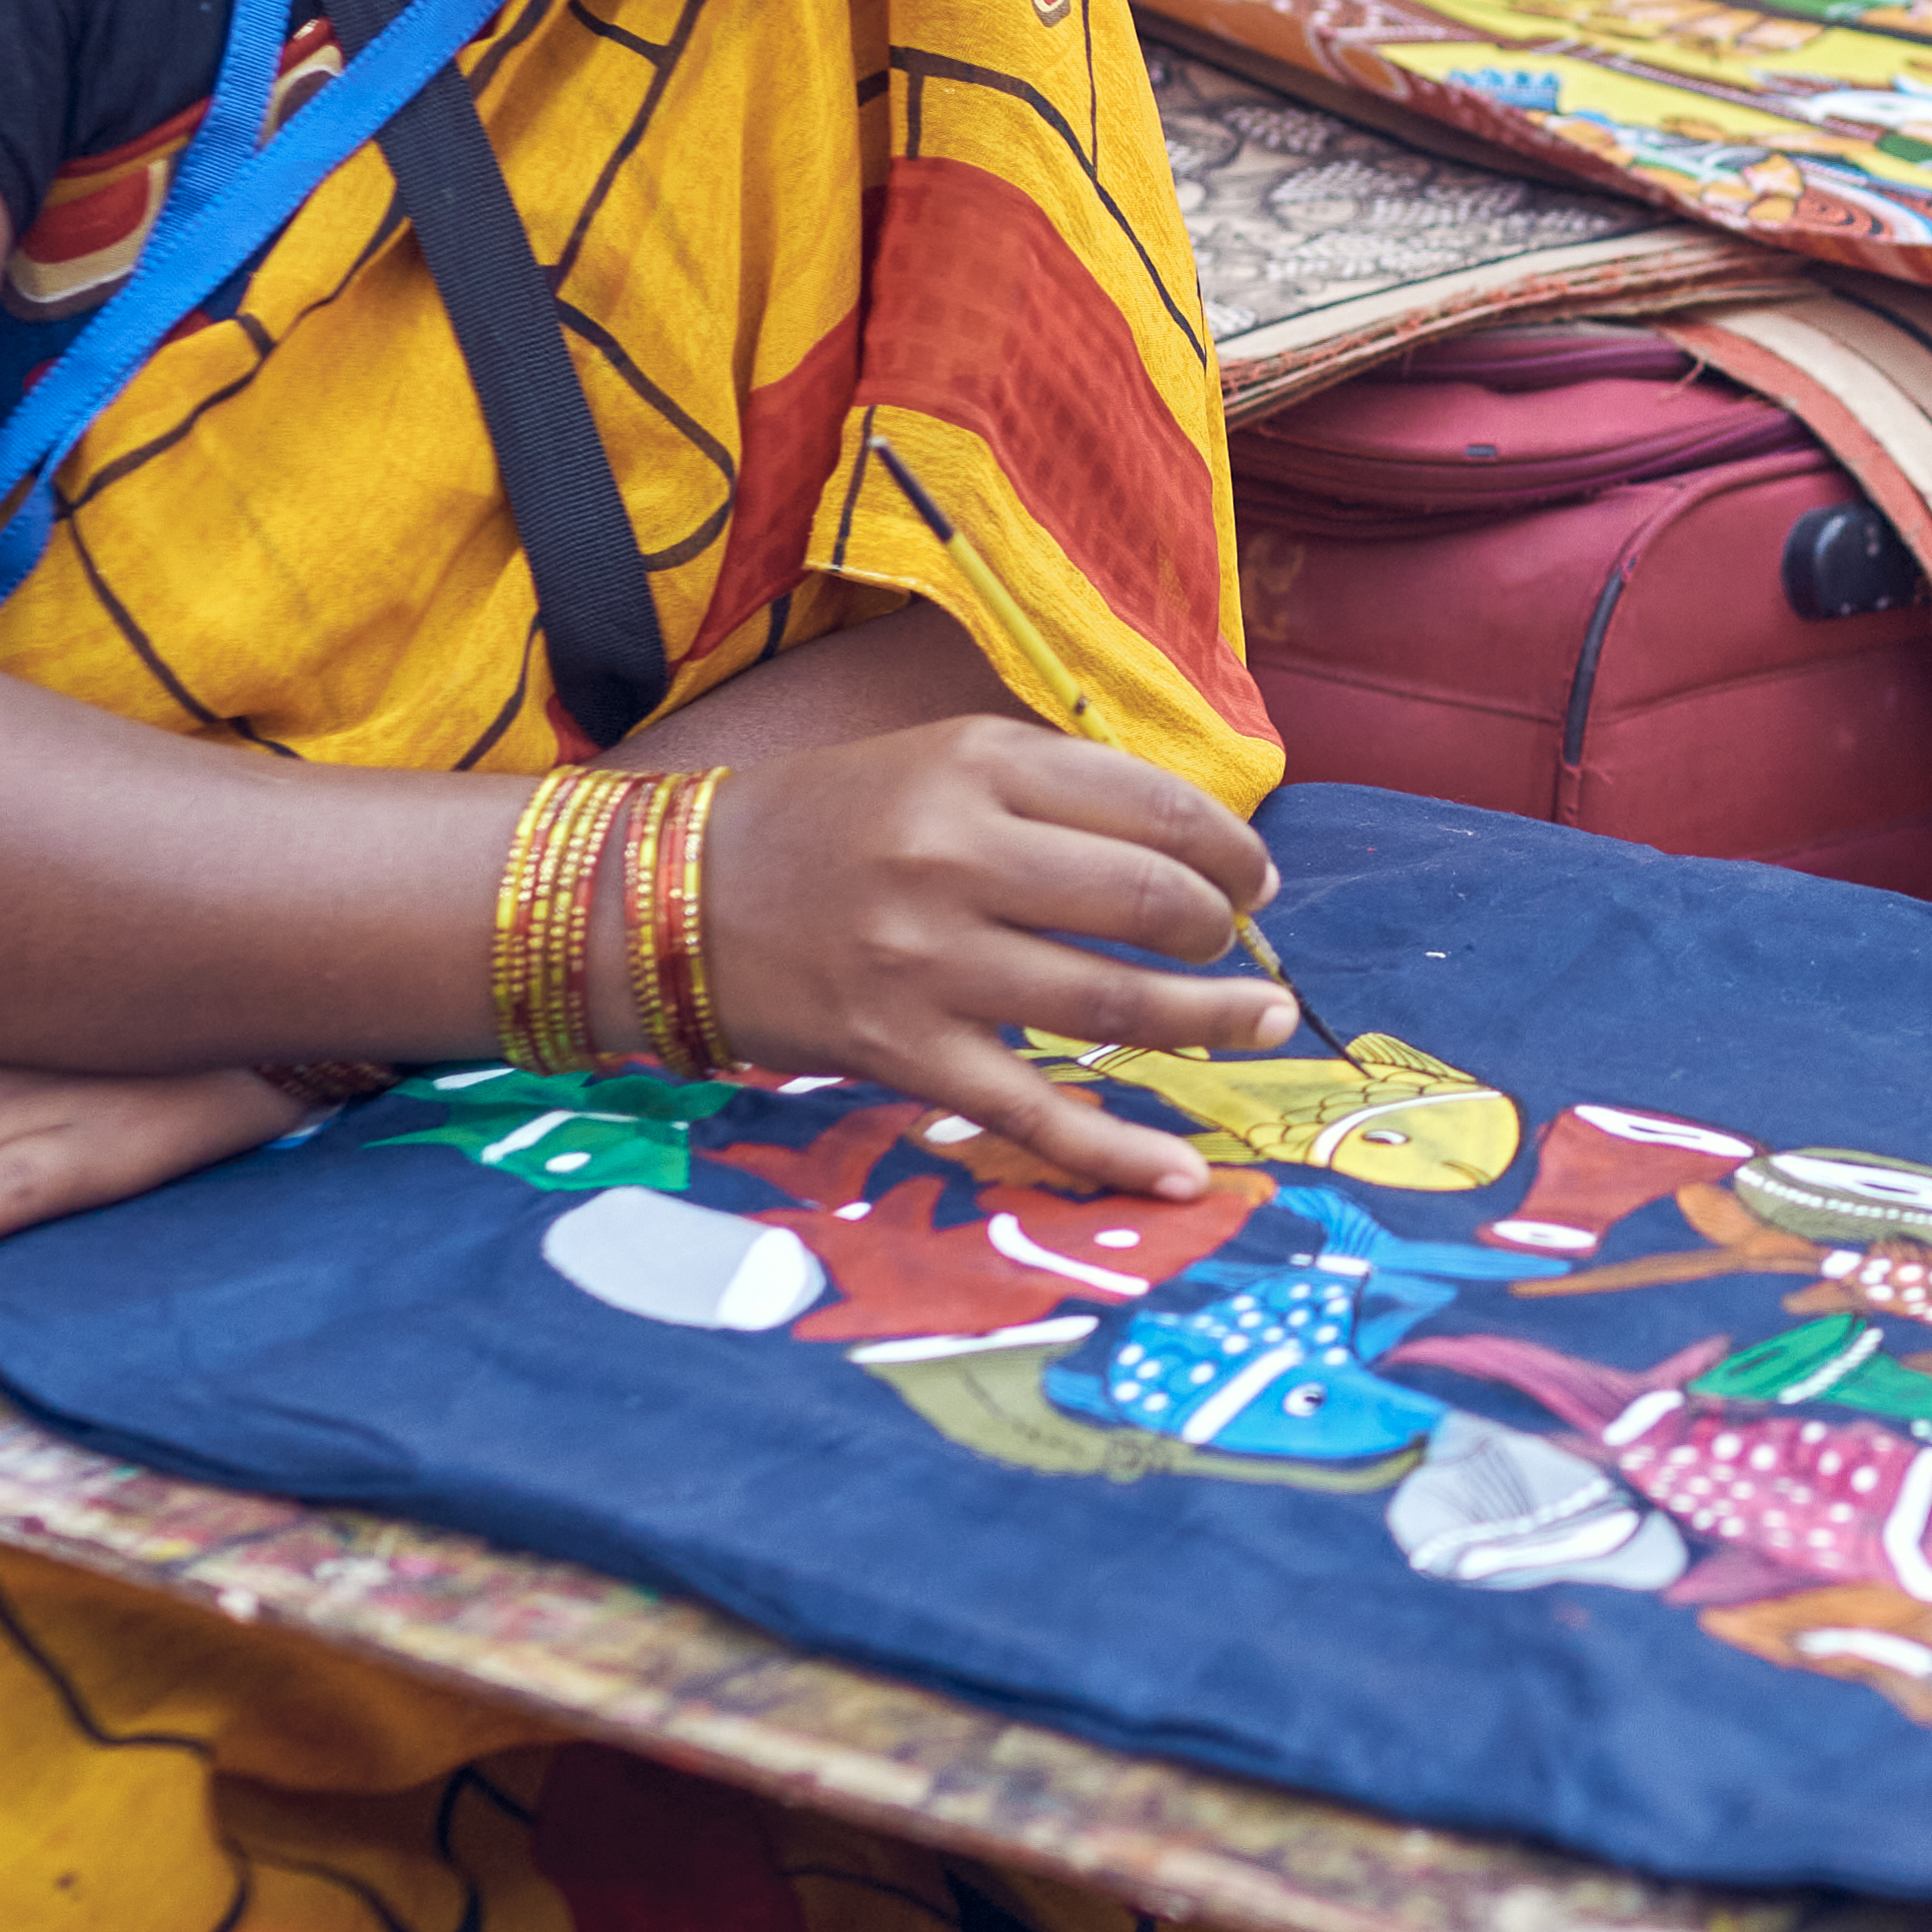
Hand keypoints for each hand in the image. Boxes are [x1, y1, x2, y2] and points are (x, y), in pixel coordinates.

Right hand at [705, 716, 1290, 1194]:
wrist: (666, 899)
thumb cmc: (822, 825)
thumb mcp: (935, 759)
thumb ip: (1052, 791)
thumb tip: (1195, 848)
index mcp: (973, 763)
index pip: (1152, 805)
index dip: (1228, 849)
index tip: (1252, 880)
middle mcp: (954, 857)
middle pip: (1146, 902)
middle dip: (1222, 934)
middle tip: (1240, 950)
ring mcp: (928, 964)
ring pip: (1113, 1006)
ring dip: (1211, 1021)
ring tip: (1265, 1023)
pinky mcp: (904, 1055)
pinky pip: (1035, 1115)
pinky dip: (1118, 1151)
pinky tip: (1183, 1172)